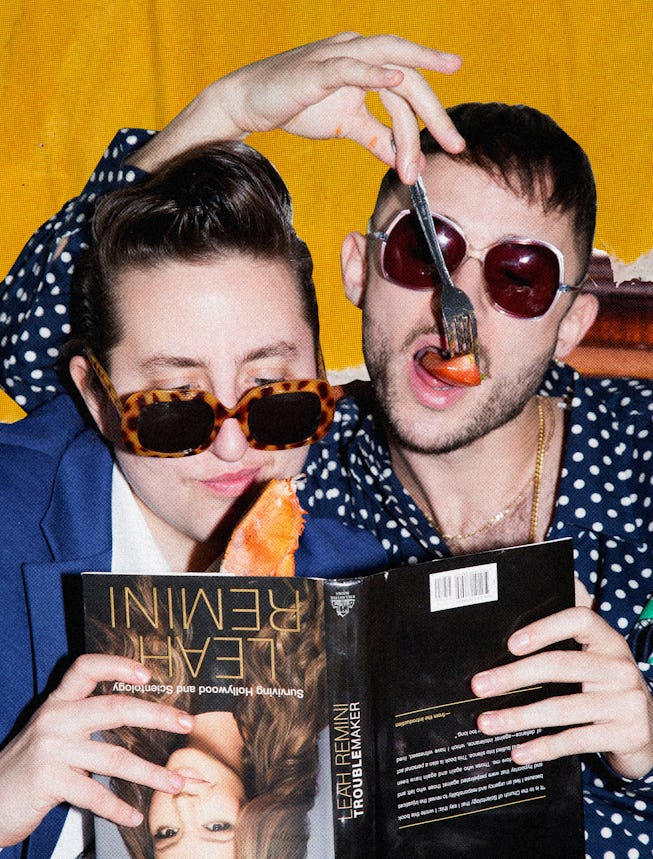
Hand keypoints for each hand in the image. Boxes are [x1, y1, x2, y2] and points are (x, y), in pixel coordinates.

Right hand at [0, 654, 193, 846]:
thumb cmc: (31, 766)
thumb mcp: (54, 732)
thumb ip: (87, 720)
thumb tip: (146, 717)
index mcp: (60, 702)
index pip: (86, 668)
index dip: (117, 665)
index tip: (148, 673)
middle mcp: (56, 719)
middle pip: (115, 708)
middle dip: (157, 716)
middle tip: (186, 723)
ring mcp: (52, 750)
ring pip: (114, 758)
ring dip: (151, 773)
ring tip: (177, 782)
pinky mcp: (49, 782)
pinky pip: (94, 794)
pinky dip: (118, 806)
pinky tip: (135, 813)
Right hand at [130, 32, 463, 182]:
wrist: (249, 101)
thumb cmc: (296, 106)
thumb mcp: (346, 125)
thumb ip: (377, 136)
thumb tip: (401, 158)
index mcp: (368, 65)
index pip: (409, 91)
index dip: (431, 121)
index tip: (449, 148)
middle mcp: (359, 52)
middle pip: (410, 74)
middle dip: (436, 112)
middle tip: (455, 143)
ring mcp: (339, 55)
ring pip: (390, 66)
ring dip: (416, 100)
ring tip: (438, 125)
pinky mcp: (317, 68)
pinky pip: (351, 66)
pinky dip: (375, 71)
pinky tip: (397, 78)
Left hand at [471, 606, 652, 779]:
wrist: (649, 731)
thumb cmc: (605, 689)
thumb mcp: (594, 661)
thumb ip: (563, 645)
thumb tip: (506, 640)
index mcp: (608, 641)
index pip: (579, 620)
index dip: (544, 628)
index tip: (510, 644)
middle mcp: (620, 667)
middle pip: (559, 665)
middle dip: (513, 677)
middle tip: (479, 686)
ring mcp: (627, 702)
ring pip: (562, 708)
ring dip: (518, 716)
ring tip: (487, 723)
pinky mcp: (628, 734)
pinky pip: (574, 740)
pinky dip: (542, 747)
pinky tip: (518, 751)